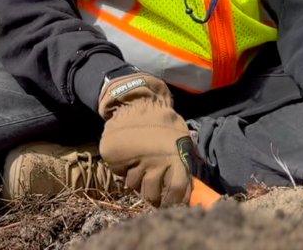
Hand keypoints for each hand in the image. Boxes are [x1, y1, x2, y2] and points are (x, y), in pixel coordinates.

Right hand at [98, 72, 193, 206]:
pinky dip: (123, 169)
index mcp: (174, 157)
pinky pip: (119, 173)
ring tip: (139, 170)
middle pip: (151, 193)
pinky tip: (128, 159)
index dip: (175, 199)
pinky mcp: (115, 156)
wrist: (135, 101)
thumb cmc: (162, 121)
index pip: (176, 190)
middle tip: (152, 193)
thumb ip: (182, 161)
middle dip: (152, 196)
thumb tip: (188, 187)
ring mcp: (133, 159)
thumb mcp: (180, 138)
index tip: (171, 201)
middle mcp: (154, 162)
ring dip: (136, 180)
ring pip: (133, 185)